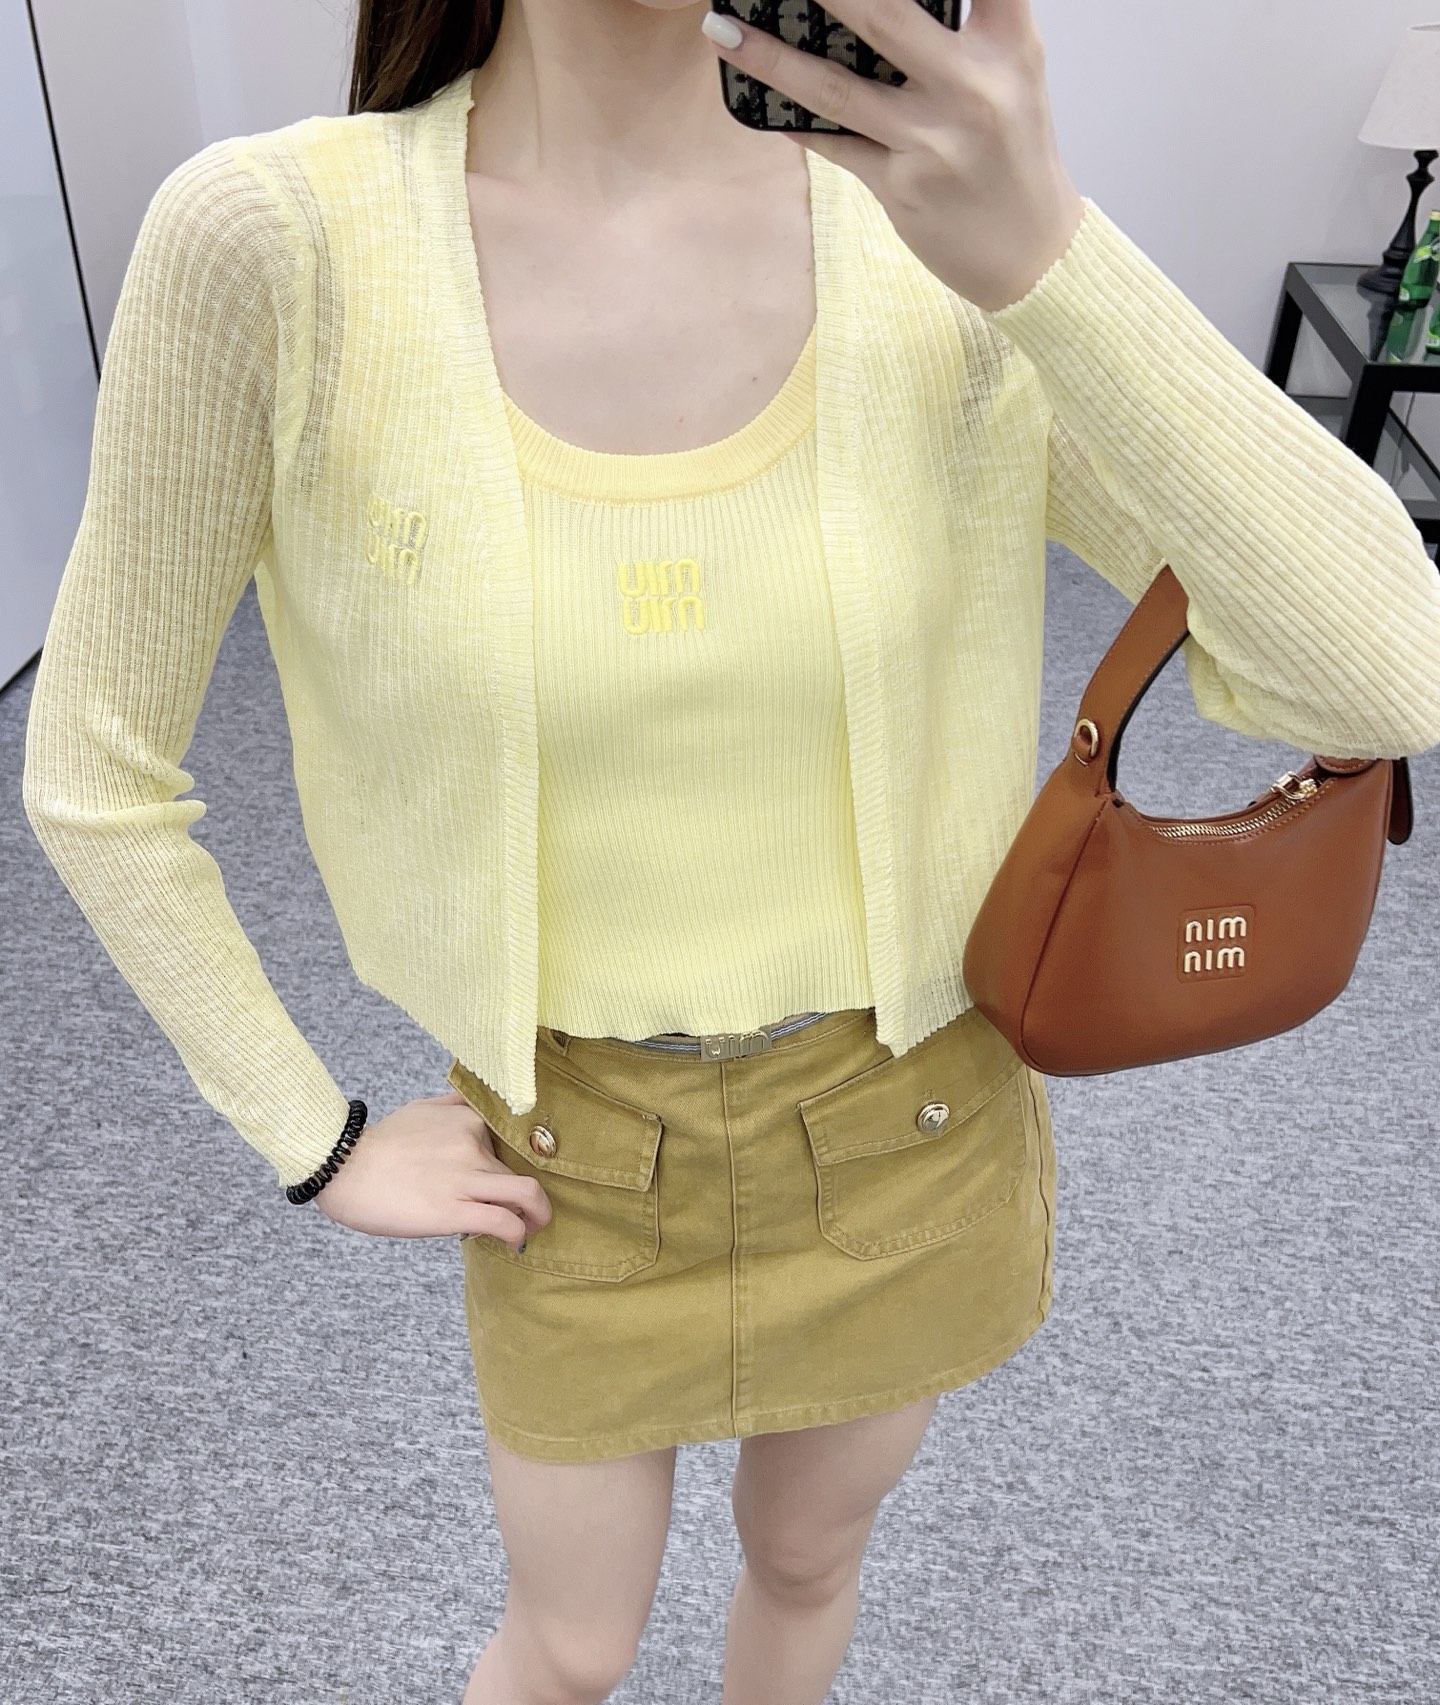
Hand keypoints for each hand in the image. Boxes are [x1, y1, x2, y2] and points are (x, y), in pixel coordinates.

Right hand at [312, 1091, 551, 1249]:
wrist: (341, 1168)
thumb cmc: (378, 1144)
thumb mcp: (421, 1109)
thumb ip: (454, 1106)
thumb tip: (476, 1109)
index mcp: (468, 1120)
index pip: (514, 1142)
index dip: (520, 1163)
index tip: (515, 1181)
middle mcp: (472, 1145)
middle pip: (525, 1169)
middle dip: (535, 1194)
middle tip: (534, 1211)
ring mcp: (464, 1178)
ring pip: (526, 1194)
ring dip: (539, 1215)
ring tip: (535, 1227)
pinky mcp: (452, 1212)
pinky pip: (503, 1222)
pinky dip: (518, 1235)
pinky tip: (514, 1242)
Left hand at [700, 0, 1084, 312]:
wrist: (1033, 254)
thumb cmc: (1014, 155)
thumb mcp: (1014, 74)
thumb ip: (971, 25)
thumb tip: (874, 8)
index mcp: (1009, 45)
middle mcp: (973, 86)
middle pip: (885, 17)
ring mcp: (933, 140)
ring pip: (837, 89)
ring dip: (772, 58)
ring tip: (723, 31)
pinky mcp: (902, 187)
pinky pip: (834, 145)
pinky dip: (794, 122)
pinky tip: (757, 101)